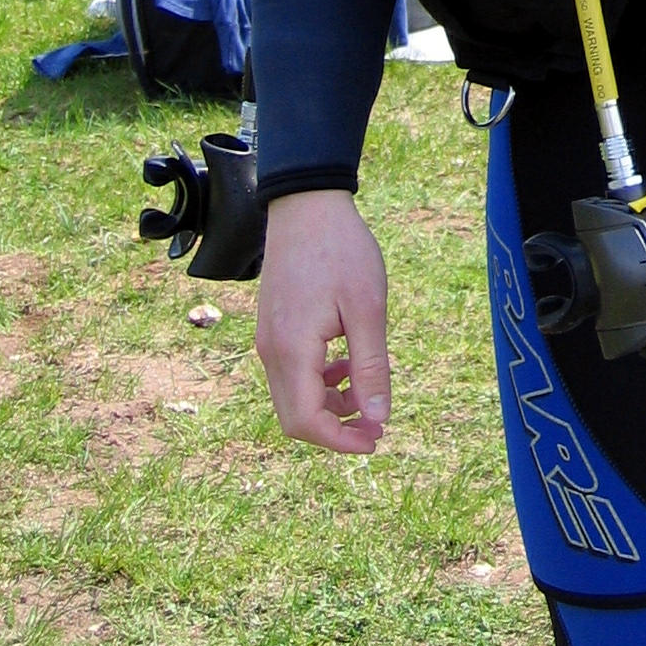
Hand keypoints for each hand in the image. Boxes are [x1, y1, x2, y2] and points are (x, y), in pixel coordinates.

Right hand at [255, 189, 391, 454]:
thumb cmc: (341, 250)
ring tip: (366, 386)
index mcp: (292, 351)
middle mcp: (271, 352)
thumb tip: (377, 418)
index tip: (376, 439)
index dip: (341, 441)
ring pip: (293, 396)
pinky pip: (291, 372)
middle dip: (335, 429)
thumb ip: (370, 366)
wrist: (306, 204)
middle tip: (376, 423)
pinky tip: (347, 361)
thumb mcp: (367, 308)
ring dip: (329, 404)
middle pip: (295, 417)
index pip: (306, 423)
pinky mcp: (273, 327)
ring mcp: (268, 339)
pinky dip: (319, 380)